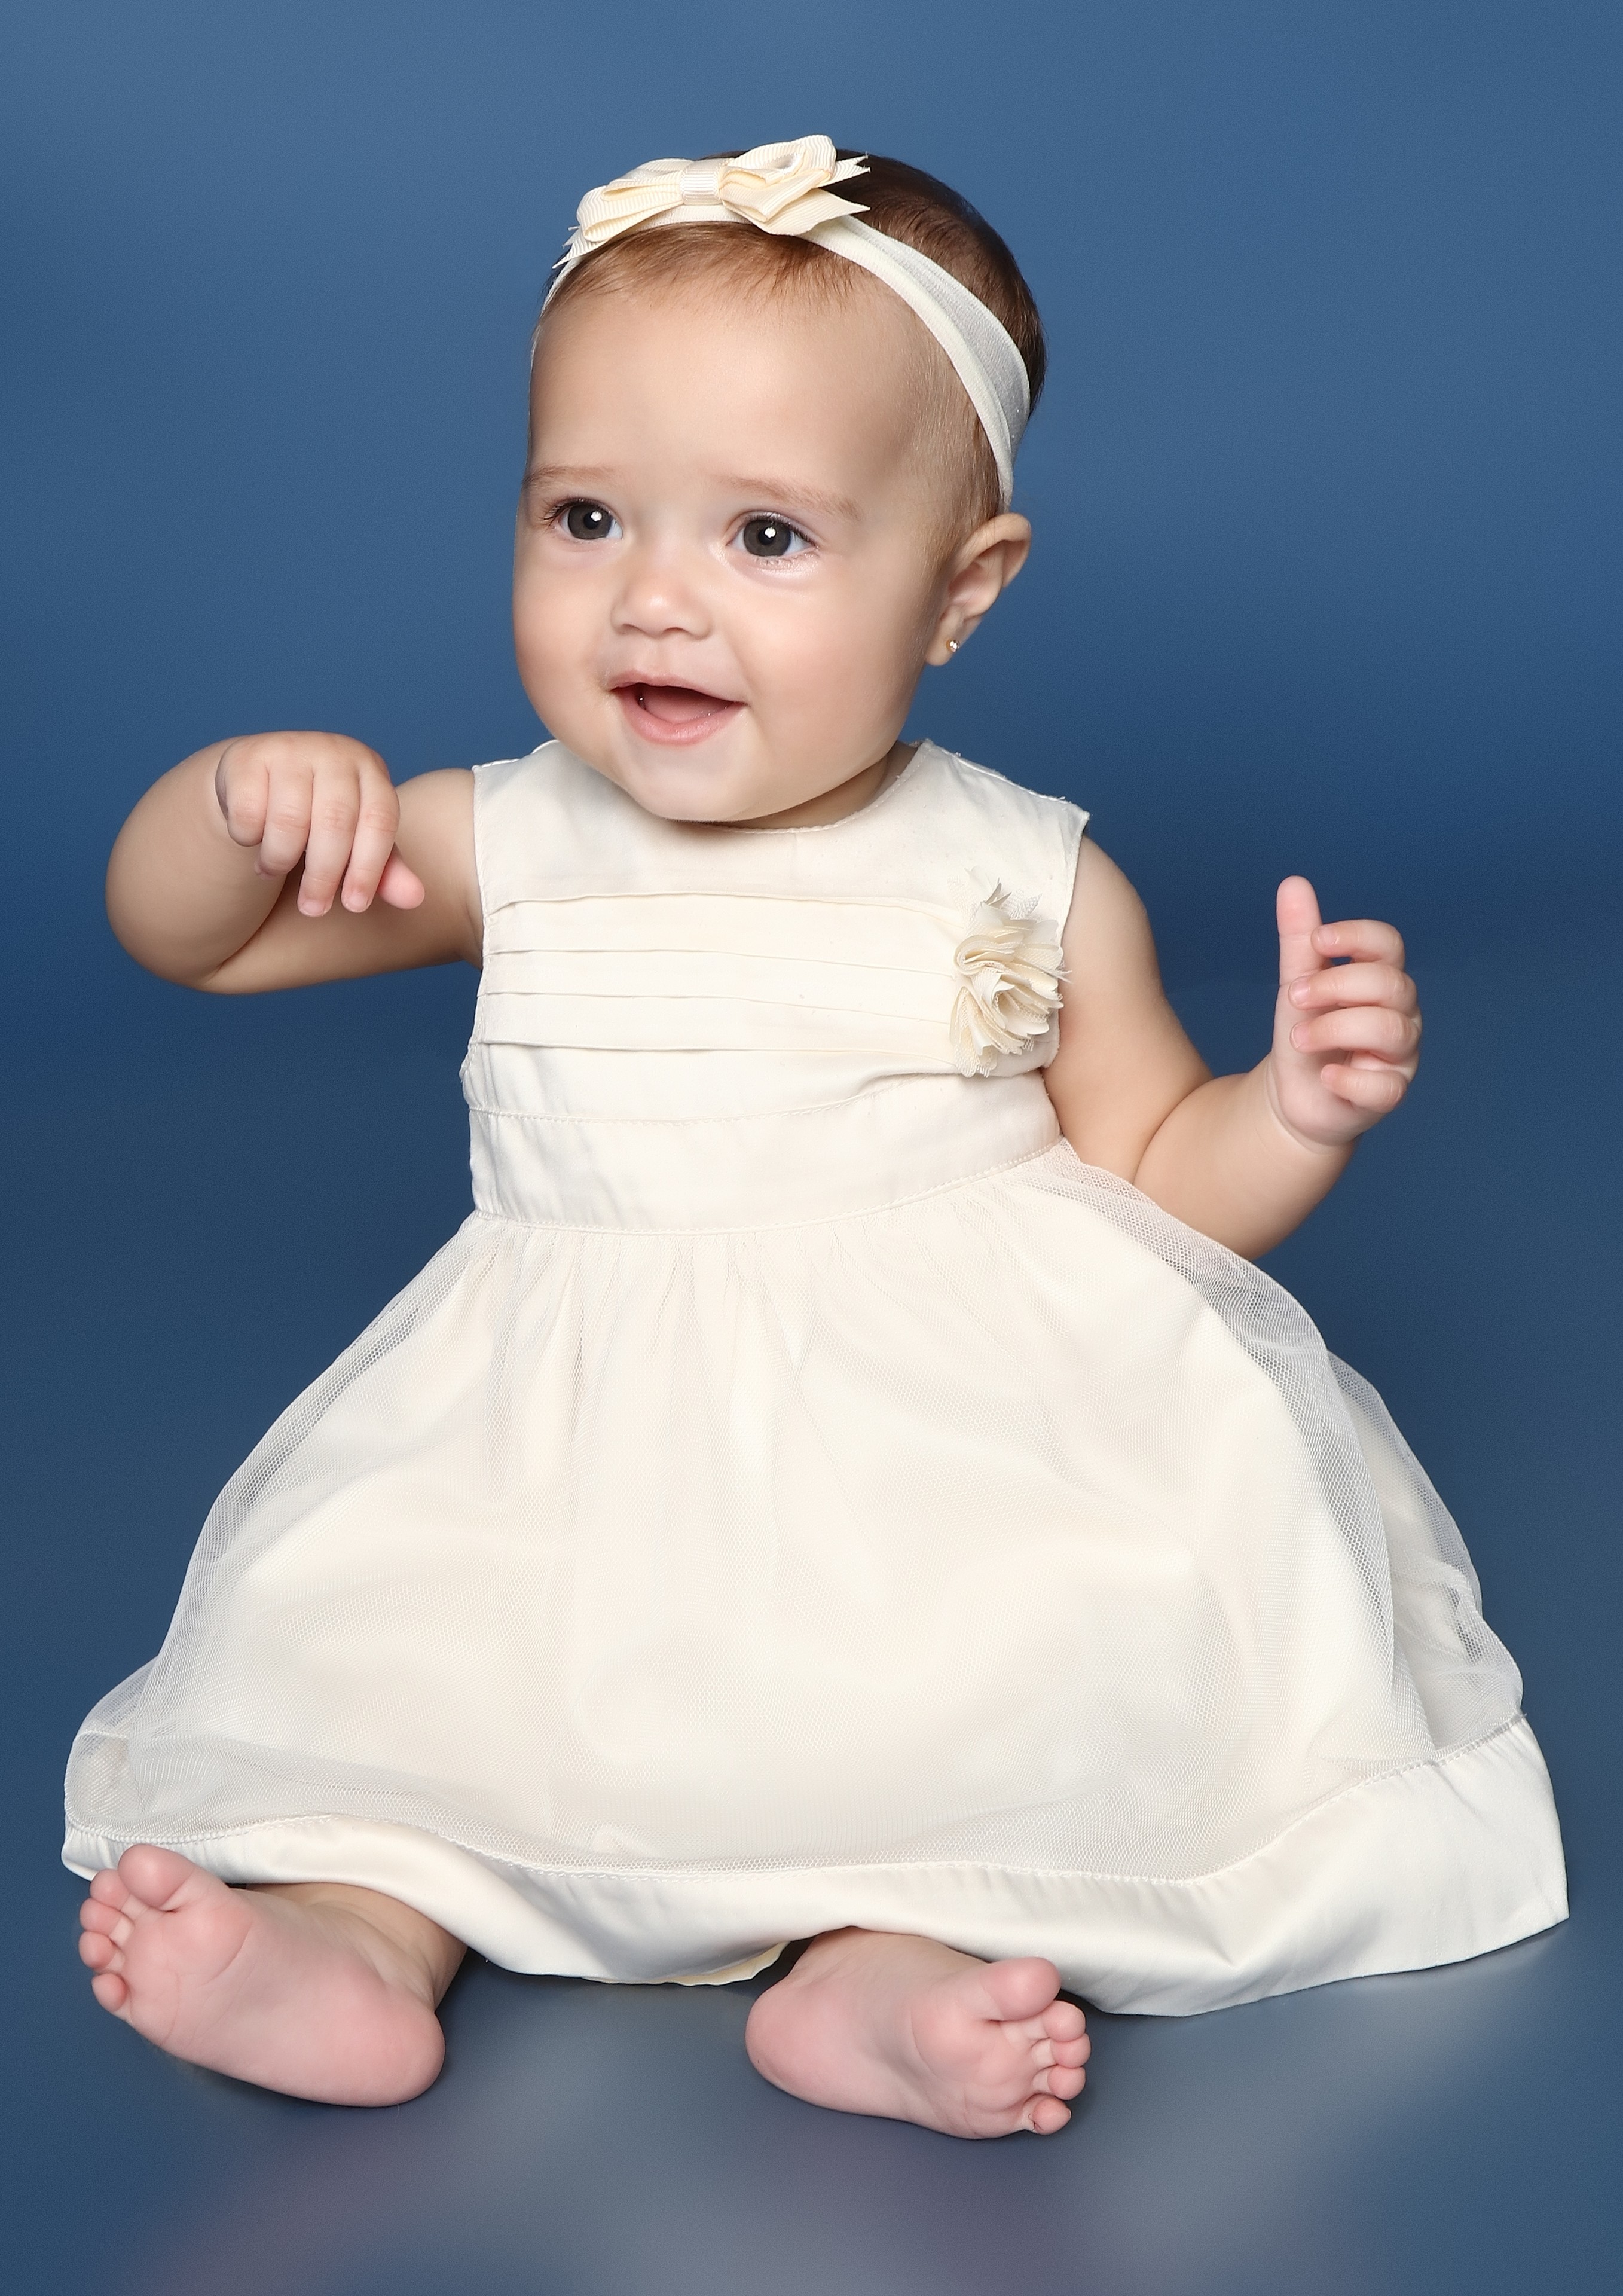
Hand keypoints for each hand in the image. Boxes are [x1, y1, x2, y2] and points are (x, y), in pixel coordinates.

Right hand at [214, 733, 425, 916]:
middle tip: (313, 909)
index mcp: (370, 769)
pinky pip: (249, 813)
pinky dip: (249, 839)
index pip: (380, 820)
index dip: (369, 868)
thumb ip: (385, 869)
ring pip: (289, 821)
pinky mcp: (247, 755)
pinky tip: (252, 841)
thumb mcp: (356, 841)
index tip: (354, 906)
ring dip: (279, 859)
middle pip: (336, 823)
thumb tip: (415, 899)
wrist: (259, 780)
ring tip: (273, 870)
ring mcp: (289, 748)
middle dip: (324, 876)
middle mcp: (334, 751)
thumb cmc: (318, 815)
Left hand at [1267, 876, 1420, 1149]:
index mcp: (1382, 979)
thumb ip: (1300, 940)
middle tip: (1293, 996)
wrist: (1295, 1094)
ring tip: (1296, 1038)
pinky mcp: (1390, 1093)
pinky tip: (1324, 1077)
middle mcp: (1401, 1012)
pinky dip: (1350, 1080)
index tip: (1316, 941)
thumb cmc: (1307, 1032)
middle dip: (1335, 984)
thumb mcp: (1298, 983)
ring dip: (1334, 1028)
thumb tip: (1293, 883)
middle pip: (1390, 983)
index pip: (1389, 944)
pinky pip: (1386, 1087)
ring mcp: (1400, 1055)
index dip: (1357, 937)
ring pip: (1390, 1029)